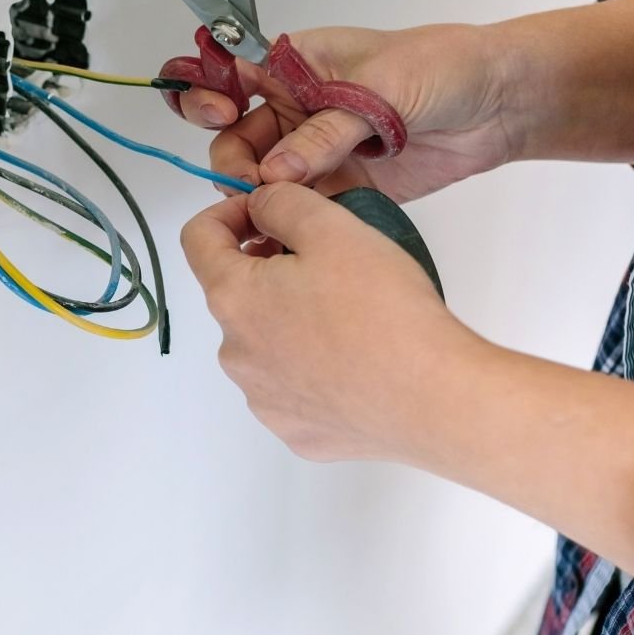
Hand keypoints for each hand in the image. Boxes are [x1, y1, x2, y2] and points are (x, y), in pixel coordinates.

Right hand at [168, 23, 520, 201]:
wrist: (499, 103)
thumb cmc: (442, 67)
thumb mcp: (379, 88)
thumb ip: (326, 132)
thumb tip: (275, 173)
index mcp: (294, 63)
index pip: (227, 73)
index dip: (207, 93)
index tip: (221, 114)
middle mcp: (294, 107)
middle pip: (235, 138)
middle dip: (234, 161)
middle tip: (254, 186)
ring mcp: (315, 149)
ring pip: (261, 178)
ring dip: (258, 197)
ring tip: (275, 213)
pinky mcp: (339, 186)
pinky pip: (298, 206)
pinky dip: (287, 221)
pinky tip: (287, 235)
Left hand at [180, 182, 475, 460]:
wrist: (434, 401)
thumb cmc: (385, 313)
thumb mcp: (333, 227)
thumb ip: (282, 202)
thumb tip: (259, 205)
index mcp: (233, 298)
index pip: (199, 239)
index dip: (230, 212)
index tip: (265, 210)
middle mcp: (236, 354)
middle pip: (236, 294)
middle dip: (270, 270)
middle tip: (327, 262)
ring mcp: (263, 399)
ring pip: (266, 343)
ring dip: (292, 320)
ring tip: (350, 314)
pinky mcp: (296, 432)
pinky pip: (294, 388)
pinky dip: (314, 369)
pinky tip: (356, 361)